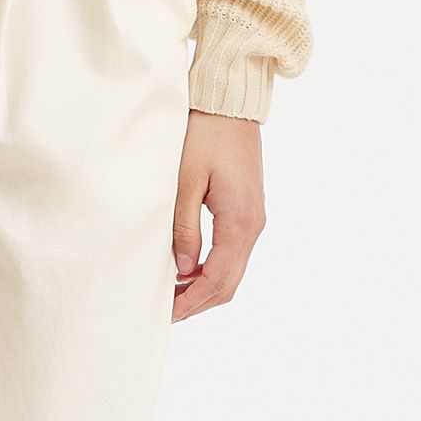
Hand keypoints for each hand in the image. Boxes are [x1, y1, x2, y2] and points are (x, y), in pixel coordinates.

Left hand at [170, 108, 265, 318]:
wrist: (230, 107)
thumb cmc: (205, 136)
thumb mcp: (186, 181)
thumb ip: (185, 227)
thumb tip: (183, 268)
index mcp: (239, 221)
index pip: (218, 279)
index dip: (192, 301)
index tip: (168, 313)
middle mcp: (253, 225)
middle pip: (229, 283)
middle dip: (198, 301)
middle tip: (166, 310)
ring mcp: (254, 219)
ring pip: (233, 271)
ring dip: (205, 287)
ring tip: (172, 292)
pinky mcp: (249, 212)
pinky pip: (233, 253)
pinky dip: (213, 268)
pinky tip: (188, 268)